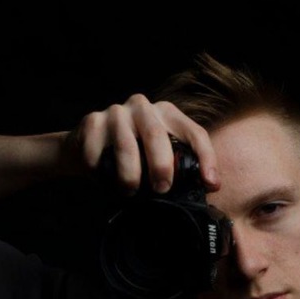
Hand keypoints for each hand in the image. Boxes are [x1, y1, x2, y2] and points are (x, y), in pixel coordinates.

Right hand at [63, 93, 219, 194]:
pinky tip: (103, 180)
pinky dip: (101, 170)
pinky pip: (98, 150)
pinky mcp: (92, 121)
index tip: (211, 184)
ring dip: (130, 173)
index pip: (194, 132)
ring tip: (130, 191)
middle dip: (161, 166)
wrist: (88, 146)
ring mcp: (117, 112)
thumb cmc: (133, 155)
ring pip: (126, 145)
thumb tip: (209, 187)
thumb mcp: (160, 155)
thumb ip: (182, 165)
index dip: (206, 158)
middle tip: (162, 189)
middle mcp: (143, 107)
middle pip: (157, 136)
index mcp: (167, 113)